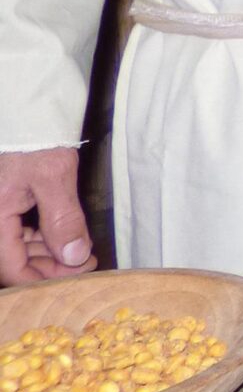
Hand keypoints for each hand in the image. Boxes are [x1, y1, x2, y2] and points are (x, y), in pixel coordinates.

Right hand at [1, 148, 93, 284]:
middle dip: (49, 267)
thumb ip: (63, 219)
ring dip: (46, 255)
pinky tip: (62, 238)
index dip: (46, 278)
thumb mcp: (54, 176)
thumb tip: (75, 256)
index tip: (79, 273)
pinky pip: (17, 232)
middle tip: (85, 263)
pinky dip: (40, 239)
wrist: (28, 113)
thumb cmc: (36, 138)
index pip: (12, 269)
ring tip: (78, 252)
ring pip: (16, 248)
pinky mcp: (5, 204)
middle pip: (14, 261)